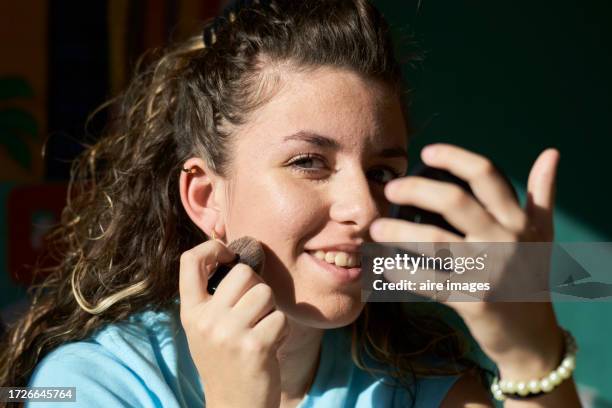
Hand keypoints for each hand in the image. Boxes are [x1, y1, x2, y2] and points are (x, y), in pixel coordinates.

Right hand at [179, 240, 287, 407]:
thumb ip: (215, 296)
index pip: (190, 261)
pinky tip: (270, 346)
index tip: (228, 255)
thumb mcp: (207, 328)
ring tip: (261, 330)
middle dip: (257, 287)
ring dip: (271, 309)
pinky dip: (281, 330)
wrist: (234, 407)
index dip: (213, 247)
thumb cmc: (226, 360)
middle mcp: (206, 320)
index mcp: (191, 312)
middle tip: (254, 311)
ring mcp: (229, 333)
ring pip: (266, 292)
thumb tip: (238, 255)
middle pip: (244, 272)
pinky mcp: (255, 346)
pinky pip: (280, 317)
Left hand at [370, 144, 563, 378]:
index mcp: (518, 220)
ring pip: (434, 241)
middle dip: (415, 190)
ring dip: (399, 232)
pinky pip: (429, 282)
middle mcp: (506, 240)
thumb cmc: (531, 277)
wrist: (532, 337)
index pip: (486, 175)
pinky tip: (386, 266)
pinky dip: (404, 273)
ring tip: (377, 228)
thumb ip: (543, 194)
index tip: (426, 152)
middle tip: (391, 190)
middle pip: (453, 201)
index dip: (454, 158)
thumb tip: (551, 152)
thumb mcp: (542, 235)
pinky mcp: (474, 301)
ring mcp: (490, 271)